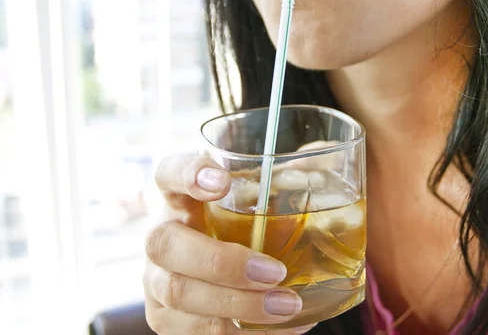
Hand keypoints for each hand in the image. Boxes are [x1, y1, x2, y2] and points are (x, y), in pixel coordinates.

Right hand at [143, 153, 316, 333]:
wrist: (219, 281)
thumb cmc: (245, 236)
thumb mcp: (256, 211)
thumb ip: (282, 192)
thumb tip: (326, 179)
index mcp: (181, 200)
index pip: (168, 173)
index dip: (187, 173)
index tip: (223, 182)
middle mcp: (161, 238)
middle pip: (165, 243)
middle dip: (222, 262)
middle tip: (274, 272)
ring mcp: (155, 281)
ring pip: (177, 292)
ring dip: (237, 304)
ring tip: (287, 305)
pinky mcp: (165, 319)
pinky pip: (192, 332)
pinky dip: (240, 333)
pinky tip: (280, 327)